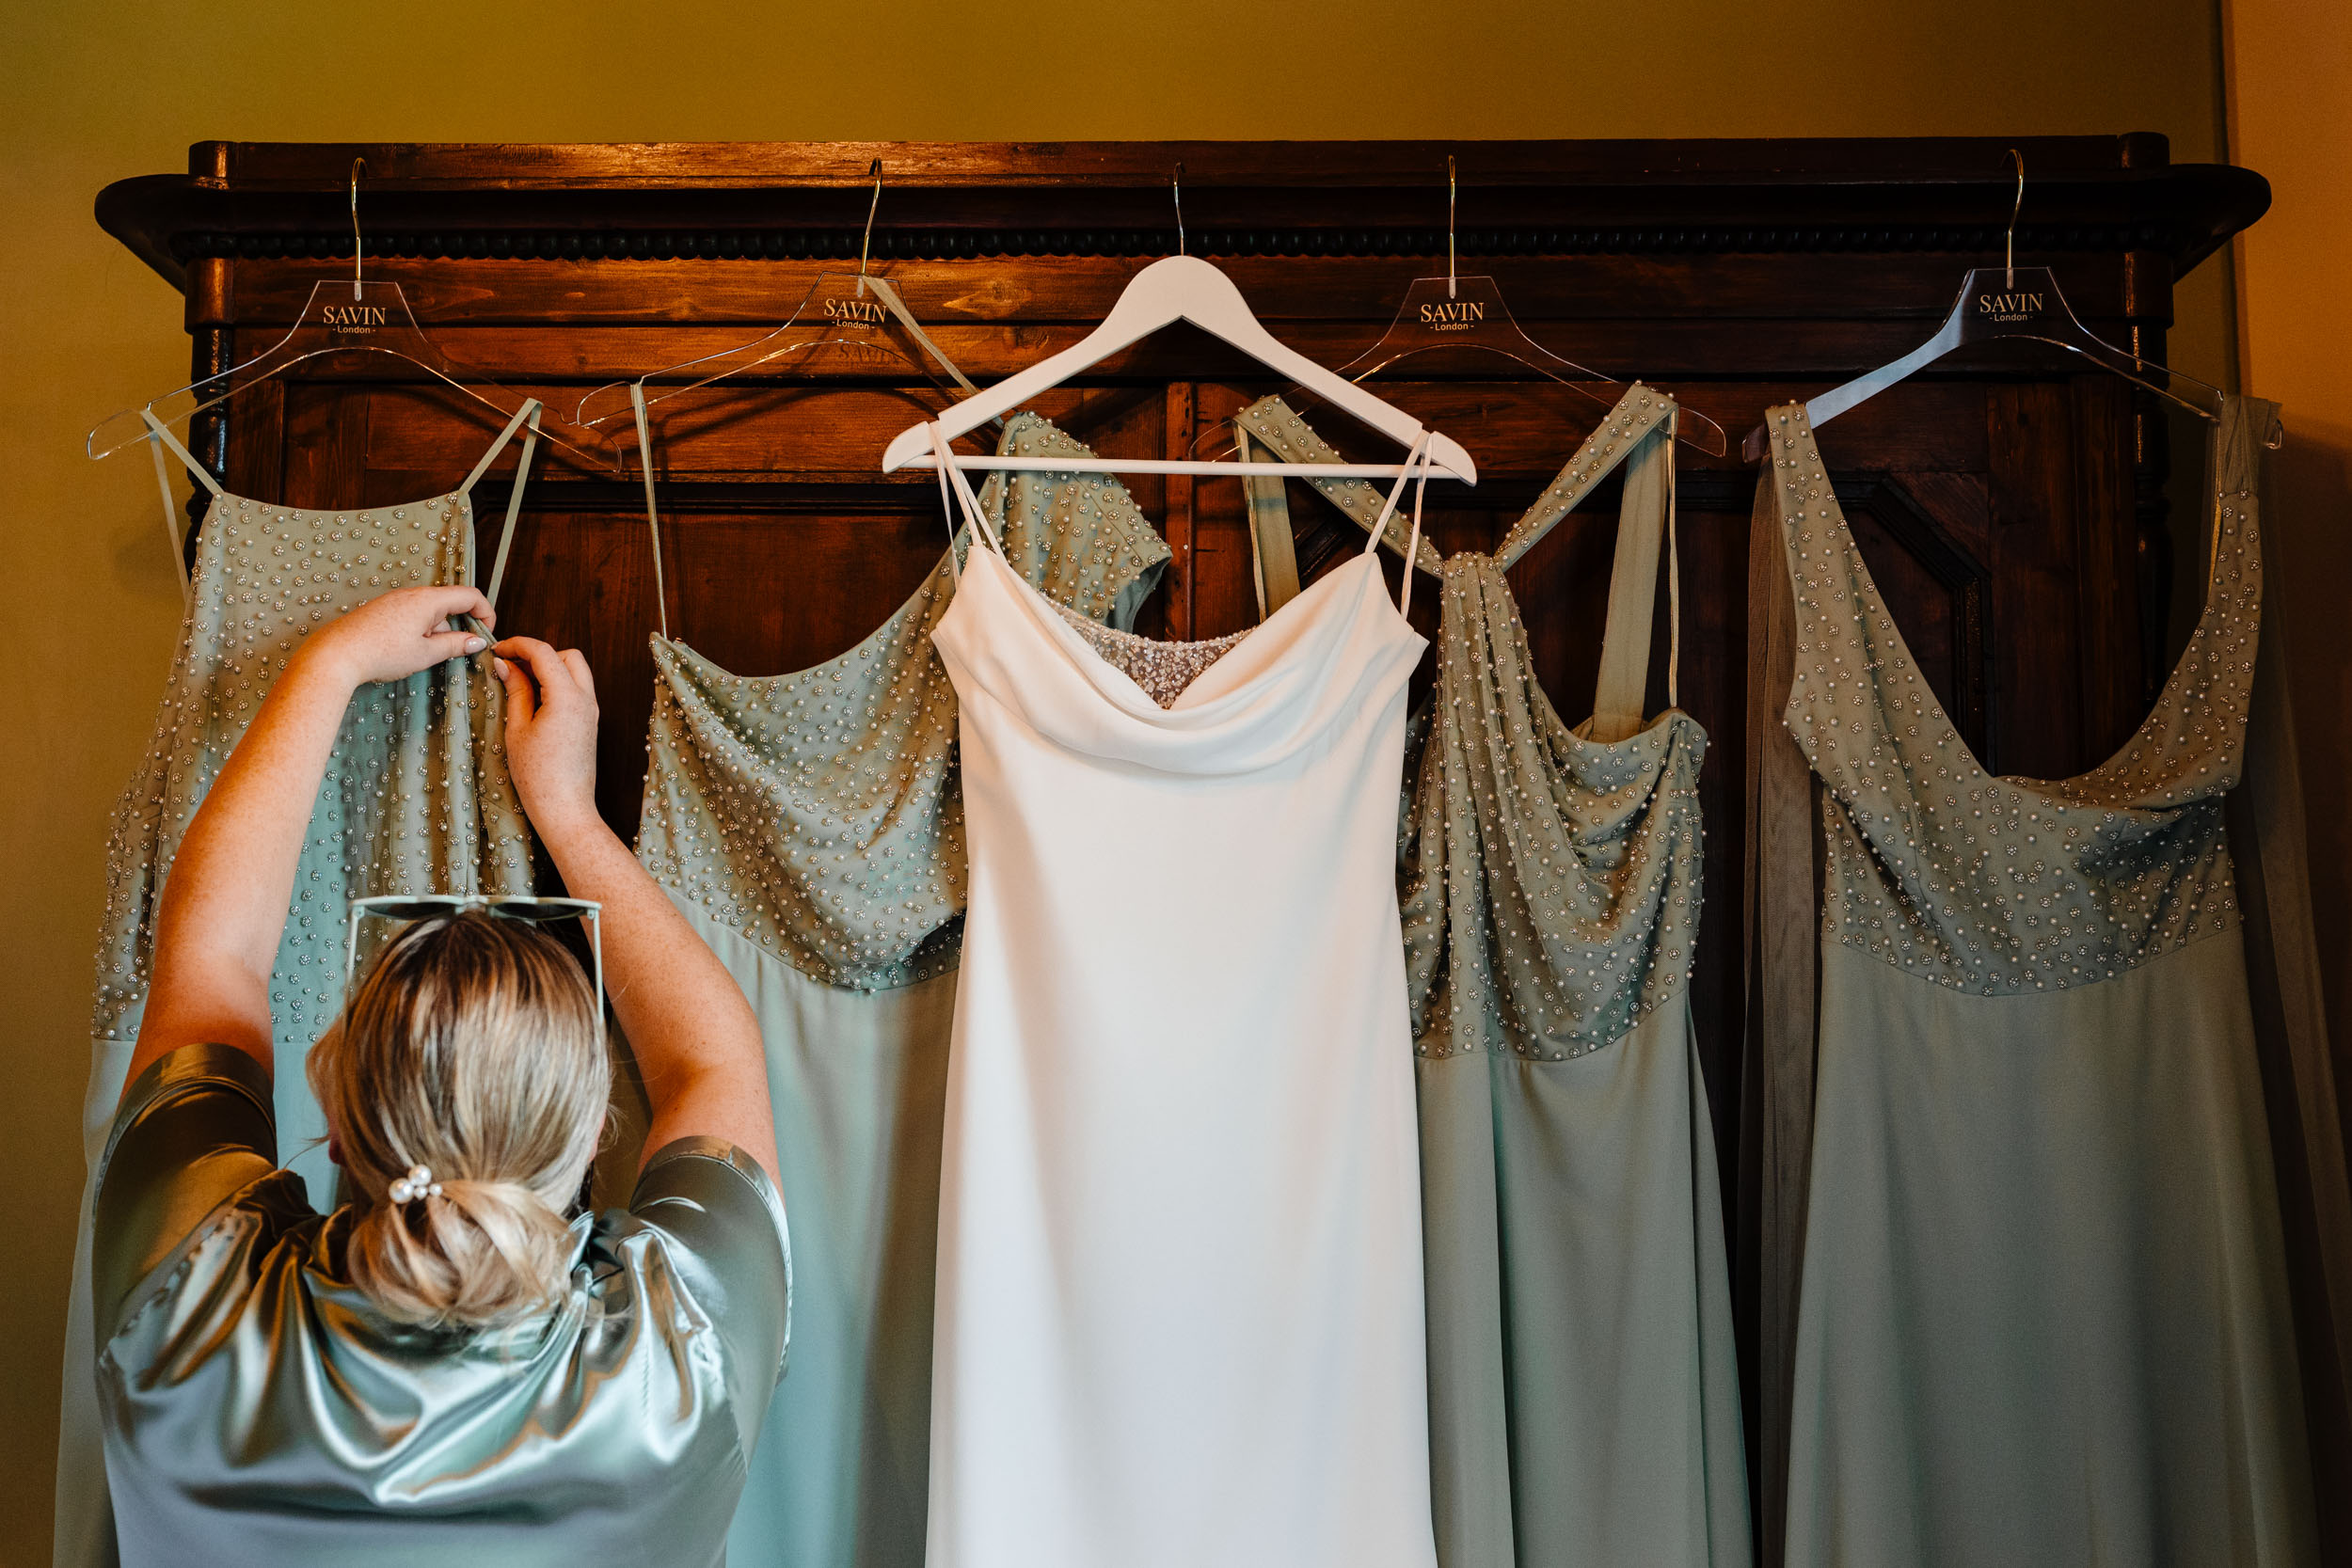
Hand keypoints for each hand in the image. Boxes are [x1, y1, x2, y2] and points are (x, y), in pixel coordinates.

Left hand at [299, 585, 492, 688]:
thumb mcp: (426, 653)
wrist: (337, 653)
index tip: (486, 634)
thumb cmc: (380, 652)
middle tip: (461, 649)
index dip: (485, 614)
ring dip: (440, 630)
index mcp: (428, 600)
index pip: (469, 596)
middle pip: (450, 603)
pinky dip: (422, 630)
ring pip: (430, 611)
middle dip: (461, 625)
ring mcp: (395, 601)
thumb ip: (455, 645)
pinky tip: (410, 651)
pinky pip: (412, 615)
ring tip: (430, 654)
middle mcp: (412, 594)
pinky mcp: (383, 611)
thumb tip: (476, 641)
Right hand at [494, 636, 603, 843]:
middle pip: (567, 655)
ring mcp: (592, 711)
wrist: (564, 808)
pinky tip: (533, 698)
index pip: (544, 652)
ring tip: (518, 682)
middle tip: (510, 664)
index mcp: (567, 697)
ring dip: (549, 668)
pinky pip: (577, 690)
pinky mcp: (590, 722)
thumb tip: (506, 664)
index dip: (518, 644)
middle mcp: (586, 699)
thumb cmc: (537, 775)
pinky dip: (557, 684)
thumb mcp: (518, 728)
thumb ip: (515, 690)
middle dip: (539, 653)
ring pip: (575, 671)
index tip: (497, 650)